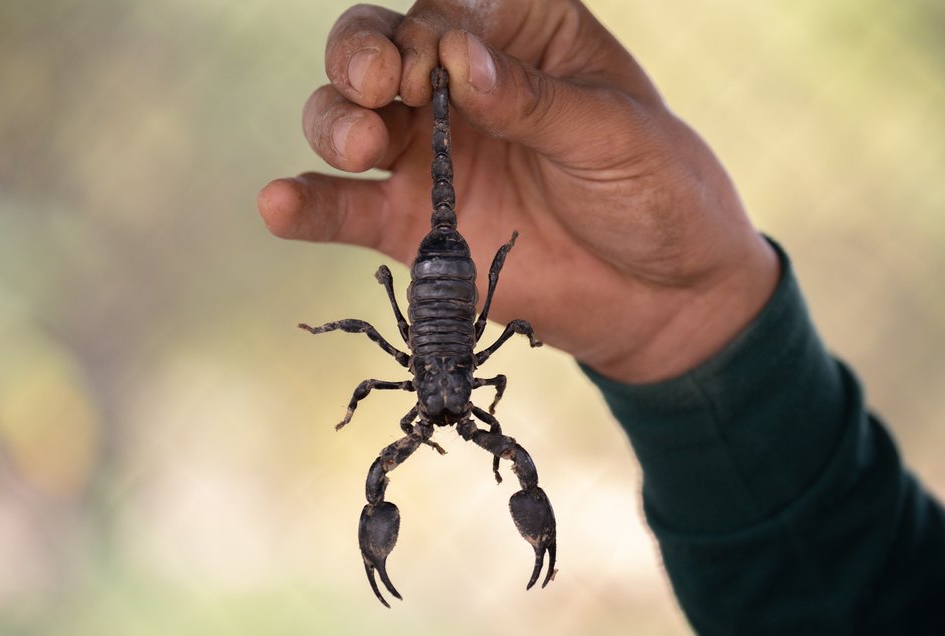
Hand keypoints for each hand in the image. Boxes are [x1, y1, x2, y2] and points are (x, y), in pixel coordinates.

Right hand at [258, 0, 778, 382]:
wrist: (665, 297)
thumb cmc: (657, 192)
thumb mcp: (614, 135)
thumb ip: (534, 99)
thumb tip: (459, 61)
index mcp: (520, 36)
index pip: (450, 7)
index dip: (432, 26)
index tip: (445, 61)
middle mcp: (461, 86)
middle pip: (377, 47)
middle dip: (362, 56)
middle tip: (378, 85)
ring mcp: (430, 155)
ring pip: (347, 117)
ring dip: (333, 120)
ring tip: (357, 143)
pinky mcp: (413, 224)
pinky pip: (345, 208)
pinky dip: (307, 204)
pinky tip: (279, 202)